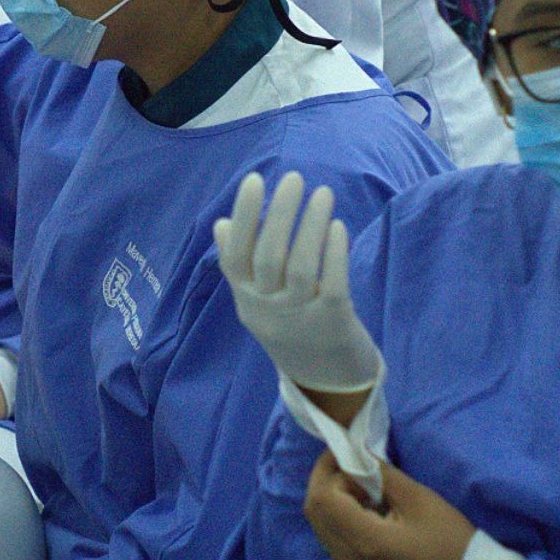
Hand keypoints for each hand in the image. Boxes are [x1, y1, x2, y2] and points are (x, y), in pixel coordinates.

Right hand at [214, 172, 380, 395]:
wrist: (325, 380)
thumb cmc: (289, 327)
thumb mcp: (255, 301)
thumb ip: (239, 266)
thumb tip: (222, 224)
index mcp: (245, 298)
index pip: (235, 254)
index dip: (244, 217)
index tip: (255, 180)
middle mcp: (267, 308)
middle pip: (268, 256)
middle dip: (280, 213)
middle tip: (294, 178)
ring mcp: (300, 317)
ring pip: (301, 267)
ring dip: (310, 226)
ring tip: (322, 194)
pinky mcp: (333, 322)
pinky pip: (332, 284)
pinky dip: (334, 253)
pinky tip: (337, 227)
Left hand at [304, 452, 476, 559]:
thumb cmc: (453, 543)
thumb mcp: (418, 499)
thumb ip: (380, 474)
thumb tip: (356, 454)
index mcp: (365, 544)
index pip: (322, 499)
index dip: (326, 468)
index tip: (344, 449)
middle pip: (316, 513)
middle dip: (328, 482)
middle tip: (353, 464)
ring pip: (323, 527)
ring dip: (334, 500)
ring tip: (363, 485)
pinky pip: (335, 542)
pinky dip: (341, 519)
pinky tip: (366, 509)